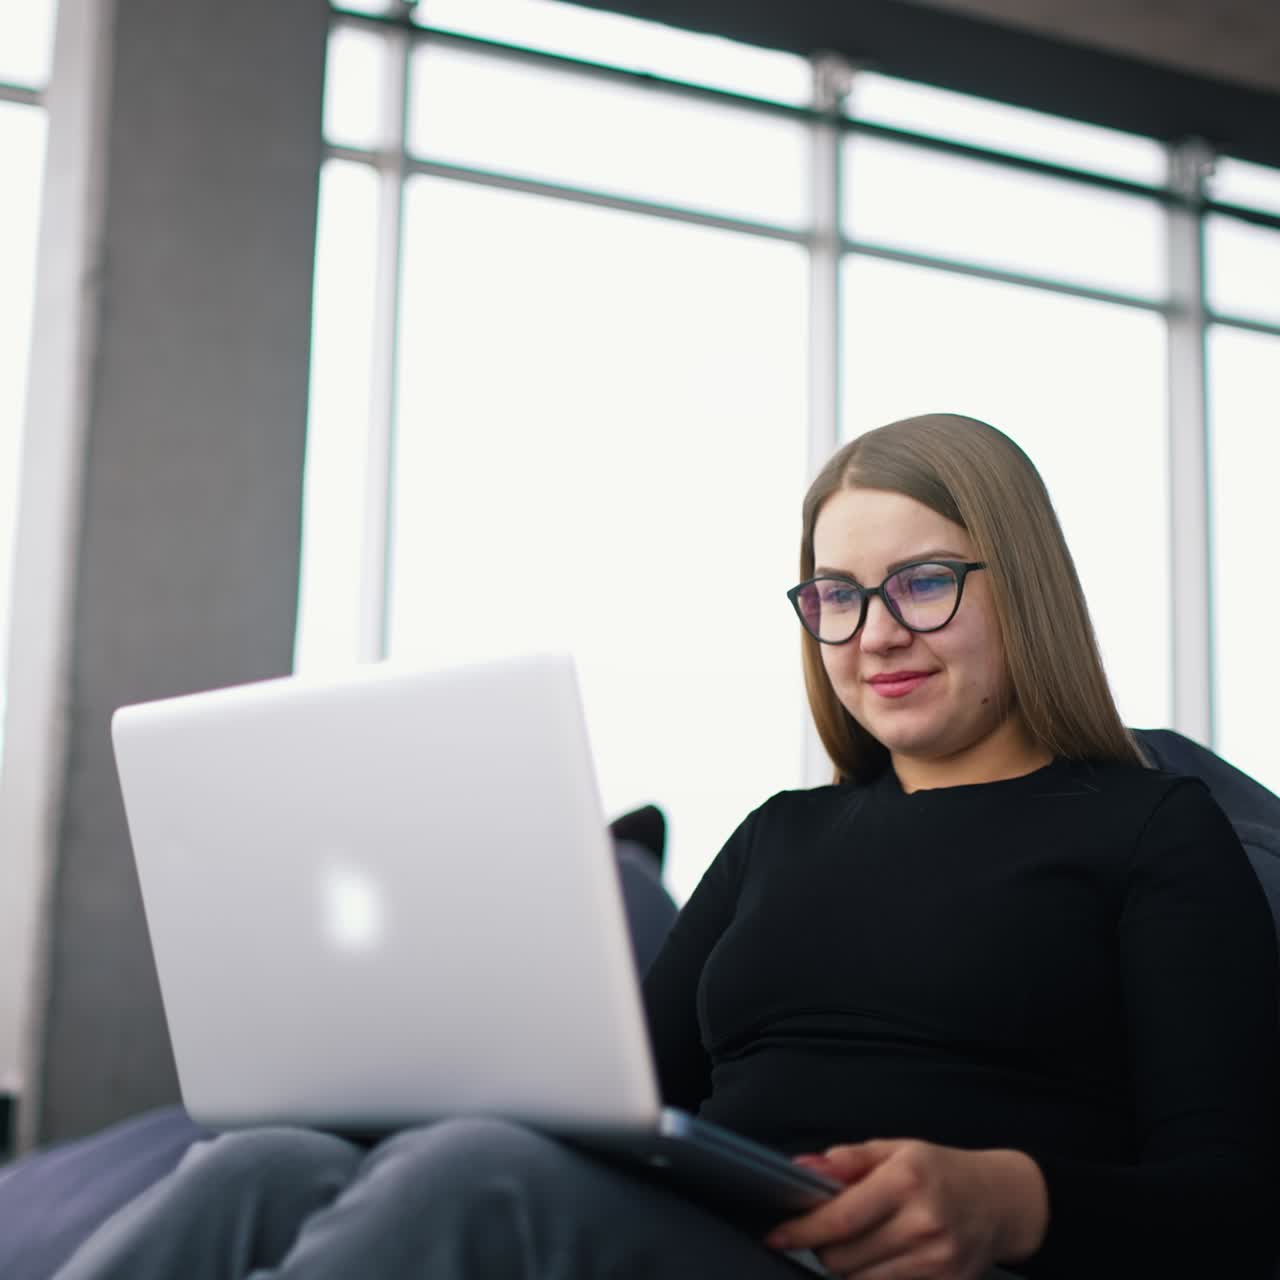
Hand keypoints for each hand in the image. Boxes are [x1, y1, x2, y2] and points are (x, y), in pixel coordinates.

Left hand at [765, 1139, 1047, 1279]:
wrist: (1001, 1201)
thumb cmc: (941, 1171)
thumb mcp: (896, 1150)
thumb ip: (848, 1160)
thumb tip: (804, 1168)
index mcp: (906, 1181)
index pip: (839, 1219)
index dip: (801, 1230)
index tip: (776, 1234)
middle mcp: (922, 1223)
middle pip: (843, 1258)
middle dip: (822, 1247)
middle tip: (826, 1231)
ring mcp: (937, 1262)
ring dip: (846, 1266)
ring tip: (856, 1243)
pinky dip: (872, 1278)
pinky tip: (879, 1259)